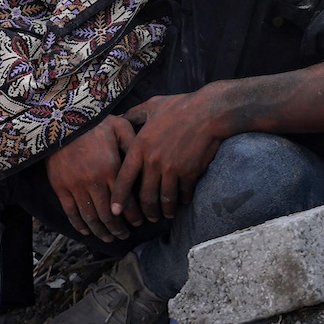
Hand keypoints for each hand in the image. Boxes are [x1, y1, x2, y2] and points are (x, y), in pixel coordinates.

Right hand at [45, 116, 133, 240]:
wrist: (61, 120)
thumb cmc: (93, 122)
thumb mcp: (119, 126)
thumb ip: (133, 144)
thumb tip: (146, 159)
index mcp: (110, 169)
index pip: (125, 202)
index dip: (133, 216)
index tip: (139, 222)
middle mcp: (93, 182)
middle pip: (108, 215)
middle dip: (118, 229)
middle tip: (125, 235)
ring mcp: (75, 186)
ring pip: (90, 217)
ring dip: (101, 231)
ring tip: (109, 238)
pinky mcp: (60, 187)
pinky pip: (71, 212)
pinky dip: (80, 225)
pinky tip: (87, 231)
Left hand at [114, 92, 226, 222]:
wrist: (209, 111)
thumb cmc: (179, 106)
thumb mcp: (151, 105)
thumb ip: (133, 114)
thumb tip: (119, 117)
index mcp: (140, 147)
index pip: (124, 179)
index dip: (118, 198)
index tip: (114, 211)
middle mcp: (154, 161)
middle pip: (145, 196)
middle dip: (145, 212)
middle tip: (146, 218)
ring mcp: (172, 169)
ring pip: (164, 200)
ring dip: (164, 211)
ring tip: (164, 215)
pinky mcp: (190, 173)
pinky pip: (183, 194)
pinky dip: (181, 201)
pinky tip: (181, 202)